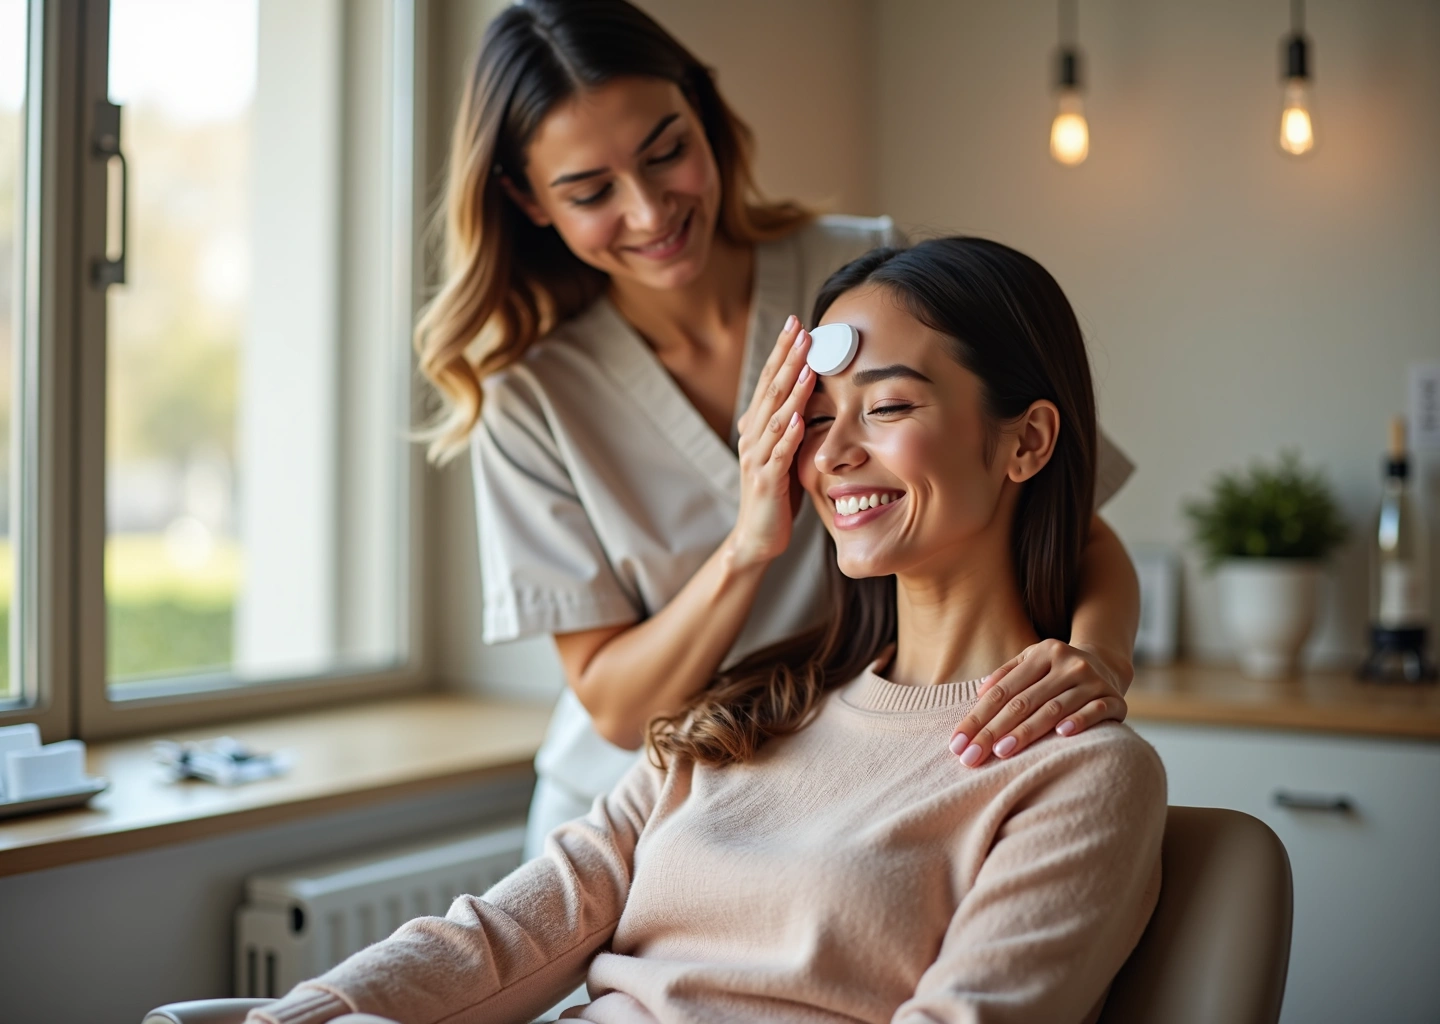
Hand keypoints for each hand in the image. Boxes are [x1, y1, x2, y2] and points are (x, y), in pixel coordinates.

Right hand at [727, 315, 815, 568]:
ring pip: (774, 417)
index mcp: (757, 428)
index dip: (782, 351)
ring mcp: (756, 459)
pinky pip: (777, 455)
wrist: (756, 538)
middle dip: (786, 357)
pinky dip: (787, 435)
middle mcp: (752, 437)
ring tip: (804, 363)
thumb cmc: (774, 496)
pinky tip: (797, 419)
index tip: (797, 322)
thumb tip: (807, 397)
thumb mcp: (783, 454)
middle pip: (770, 390)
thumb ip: (789, 427)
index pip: (770, 381)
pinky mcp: (765, 482)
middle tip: (800, 327)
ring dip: (790, 389)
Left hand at [947, 639, 1128, 766]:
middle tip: (972, 757)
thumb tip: (978, 693)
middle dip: (993, 731)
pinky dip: (1079, 722)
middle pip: (1023, 702)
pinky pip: (1095, 711)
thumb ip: (1005, 675)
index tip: (958, 744)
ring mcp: (1092, 681)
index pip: (1003, 691)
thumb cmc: (1056, 671)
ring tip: (1002, 752)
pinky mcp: (1114, 699)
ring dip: (1027, 731)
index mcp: (1042, 653)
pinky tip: (1061, 735)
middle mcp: (1068, 663)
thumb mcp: (1031, 662)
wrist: (1108, 665)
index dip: (977, 717)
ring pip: (1054, 708)